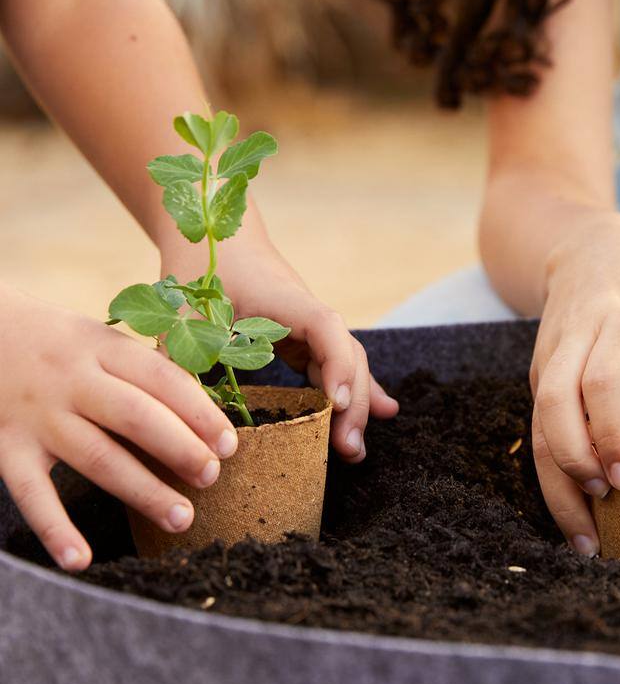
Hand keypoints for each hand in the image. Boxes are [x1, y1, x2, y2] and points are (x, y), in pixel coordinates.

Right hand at [0, 285, 240, 570]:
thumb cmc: (58, 344)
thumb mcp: (101, 339)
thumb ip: (147, 369)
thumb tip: (208, 415)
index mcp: (103, 346)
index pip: (161, 378)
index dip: (199, 412)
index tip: (228, 444)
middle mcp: (71, 380)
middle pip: (134, 416)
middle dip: (179, 449)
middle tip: (212, 477)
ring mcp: (38, 415)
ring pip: (96, 456)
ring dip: (142, 491)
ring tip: (182, 518)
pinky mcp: (7, 448)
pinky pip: (32, 493)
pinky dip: (55, 529)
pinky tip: (81, 560)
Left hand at [160, 231, 398, 462]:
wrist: (215, 232)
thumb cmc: (198, 266)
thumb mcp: (181, 309)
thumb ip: (179, 352)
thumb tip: (172, 406)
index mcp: (285, 301)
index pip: (326, 330)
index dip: (338, 365)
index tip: (337, 403)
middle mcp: (308, 316)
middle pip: (348, 357)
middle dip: (353, 403)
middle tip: (347, 450)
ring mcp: (310, 329)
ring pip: (348, 366)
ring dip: (356, 406)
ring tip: (353, 452)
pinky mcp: (304, 340)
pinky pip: (338, 367)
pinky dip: (357, 391)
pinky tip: (383, 415)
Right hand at [530, 213, 619, 556]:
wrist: (589, 249)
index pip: (601, 380)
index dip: (611, 432)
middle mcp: (577, 337)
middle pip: (554, 404)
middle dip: (575, 462)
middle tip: (610, 506)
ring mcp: (550, 357)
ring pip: (538, 424)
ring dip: (557, 484)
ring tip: (587, 539)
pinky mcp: (537, 375)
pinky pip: (537, 430)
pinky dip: (554, 475)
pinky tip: (577, 512)